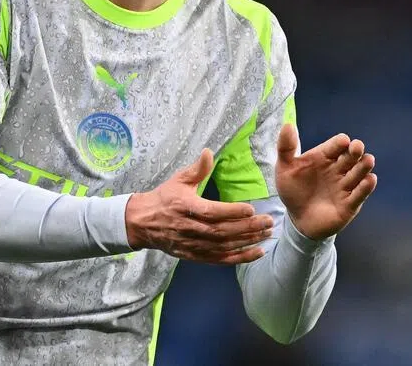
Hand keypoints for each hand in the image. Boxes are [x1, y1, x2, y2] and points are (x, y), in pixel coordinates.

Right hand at [125, 148, 273, 264]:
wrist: (142, 223)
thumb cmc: (164, 198)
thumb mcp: (178, 180)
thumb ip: (197, 169)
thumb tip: (209, 152)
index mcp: (186, 207)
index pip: (212, 212)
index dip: (231, 212)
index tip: (251, 208)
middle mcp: (190, 228)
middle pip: (222, 231)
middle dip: (248, 228)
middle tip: (268, 222)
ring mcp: (193, 245)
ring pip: (224, 246)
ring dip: (247, 242)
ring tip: (267, 235)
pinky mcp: (195, 256)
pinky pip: (220, 259)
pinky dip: (239, 258)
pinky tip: (256, 252)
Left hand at [276, 125, 377, 240]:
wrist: (297, 220)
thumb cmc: (293, 191)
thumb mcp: (284, 169)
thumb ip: (286, 148)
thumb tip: (287, 124)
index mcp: (325, 157)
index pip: (336, 145)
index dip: (341, 142)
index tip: (343, 141)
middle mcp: (338, 169)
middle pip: (351, 156)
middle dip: (355, 151)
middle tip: (357, 147)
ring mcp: (345, 186)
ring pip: (358, 173)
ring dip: (364, 167)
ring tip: (368, 160)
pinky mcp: (349, 204)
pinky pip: (359, 195)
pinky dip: (366, 187)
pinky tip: (369, 180)